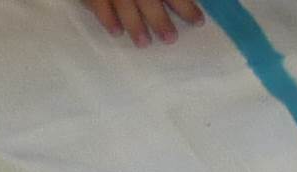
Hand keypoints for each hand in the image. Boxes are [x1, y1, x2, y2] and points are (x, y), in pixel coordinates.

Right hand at [85, 0, 203, 47]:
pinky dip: (106, 17)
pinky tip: (116, 32)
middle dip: (159, 19)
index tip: (198, 22)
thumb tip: (190, 2)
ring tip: (144, 43)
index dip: (185, 6)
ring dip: (134, 24)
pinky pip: (98, 3)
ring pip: (123, 3)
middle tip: (170, 39)